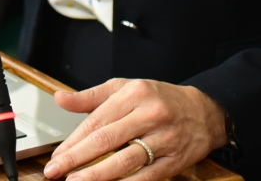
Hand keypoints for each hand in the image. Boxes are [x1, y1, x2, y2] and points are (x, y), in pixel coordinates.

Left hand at [44, 79, 228, 180]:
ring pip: (126, 159)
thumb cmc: (159, 99)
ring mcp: (164, 138)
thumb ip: (91, 97)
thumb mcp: (126, 88)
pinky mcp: (175, 160)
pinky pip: (147, 176)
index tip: (56, 156)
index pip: (97, 120)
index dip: (74, 140)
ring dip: (98, 174)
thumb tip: (60, 99)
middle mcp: (150, 114)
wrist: (204, 112)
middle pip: (108, 139)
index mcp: (135, 94)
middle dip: (78, 158)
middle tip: (56, 171)